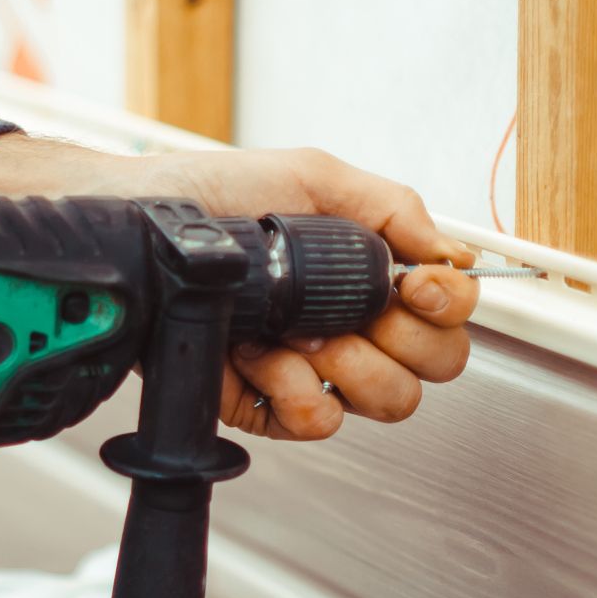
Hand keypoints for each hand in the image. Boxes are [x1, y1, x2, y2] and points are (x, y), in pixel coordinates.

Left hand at [0, 138, 477, 440]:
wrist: (142, 230)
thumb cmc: (215, 195)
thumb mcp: (312, 176)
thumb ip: (393, 208)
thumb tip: (454, 254)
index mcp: (372, 275)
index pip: (450, 314)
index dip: (445, 304)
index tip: (413, 284)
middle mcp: (353, 327)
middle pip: (434, 367)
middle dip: (402, 338)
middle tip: (354, 311)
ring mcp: (312, 369)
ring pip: (387, 401)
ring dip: (350, 364)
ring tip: (298, 330)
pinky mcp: (267, 405)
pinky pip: (316, 422)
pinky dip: (294, 391)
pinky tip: (259, 356)